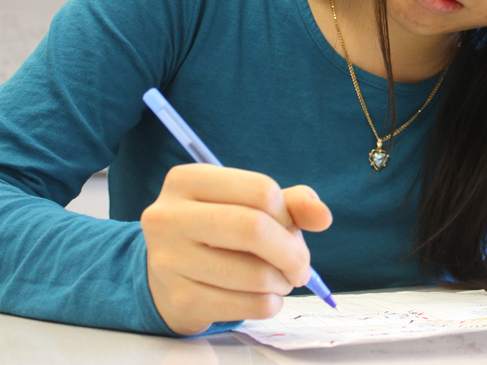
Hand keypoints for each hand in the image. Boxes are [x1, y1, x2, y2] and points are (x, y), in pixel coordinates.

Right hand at [140, 164, 331, 334]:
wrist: (163, 277)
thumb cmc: (213, 234)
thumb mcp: (245, 205)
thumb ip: (289, 203)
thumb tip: (323, 216)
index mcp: (187, 180)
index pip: (261, 190)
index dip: (288, 214)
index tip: (292, 230)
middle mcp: (169, 217)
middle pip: (255, 228)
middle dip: (293, 252)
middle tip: (302, 266)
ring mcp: (169, 260)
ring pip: (254, 273)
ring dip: (283, 281)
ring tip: (282, 280)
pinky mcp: (179, 300)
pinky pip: (247, 305)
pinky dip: (270, 304)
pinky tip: (265, 297)